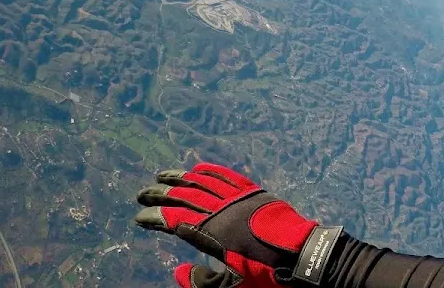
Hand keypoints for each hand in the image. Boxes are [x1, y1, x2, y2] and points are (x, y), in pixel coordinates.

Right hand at [135, 163, 342, 287]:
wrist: (302, 255)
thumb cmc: (266, 274)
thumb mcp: (231, 286)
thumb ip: (202, 282)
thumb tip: (179, 272)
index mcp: (212, 233)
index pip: (175, 220)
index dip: (155, 218)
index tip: (140, 216)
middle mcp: (222, 210)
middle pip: (185, 197)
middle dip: (161, 194)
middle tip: (143, 192)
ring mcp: (238, 198)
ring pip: (204, 182)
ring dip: (181, 178)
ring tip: (164, 175)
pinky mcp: (254, 193)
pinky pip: (228, 177)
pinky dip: (211, 171)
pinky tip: (198, 168)